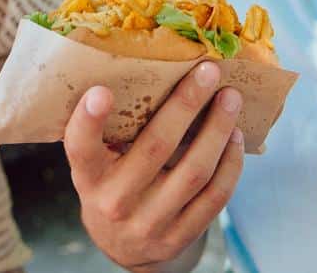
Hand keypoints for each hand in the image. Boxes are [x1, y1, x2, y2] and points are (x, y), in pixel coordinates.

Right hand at [64, 61, 245, 272]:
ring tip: (231, 99)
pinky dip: (230, 163)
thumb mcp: (95, 164)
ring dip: (218, 130)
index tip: (101, 91)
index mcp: (89, 178)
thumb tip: (150, 72)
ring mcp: (150, 223)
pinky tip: (235, 136)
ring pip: (194, 172)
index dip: (89, 121)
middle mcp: (115, 202)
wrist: (121, 247)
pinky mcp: (179, 237)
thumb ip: (109, 132)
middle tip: (208, 71)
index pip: (81, 149)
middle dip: (185, 105)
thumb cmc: (109, 186)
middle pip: (155, 149)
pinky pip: (214, 197)